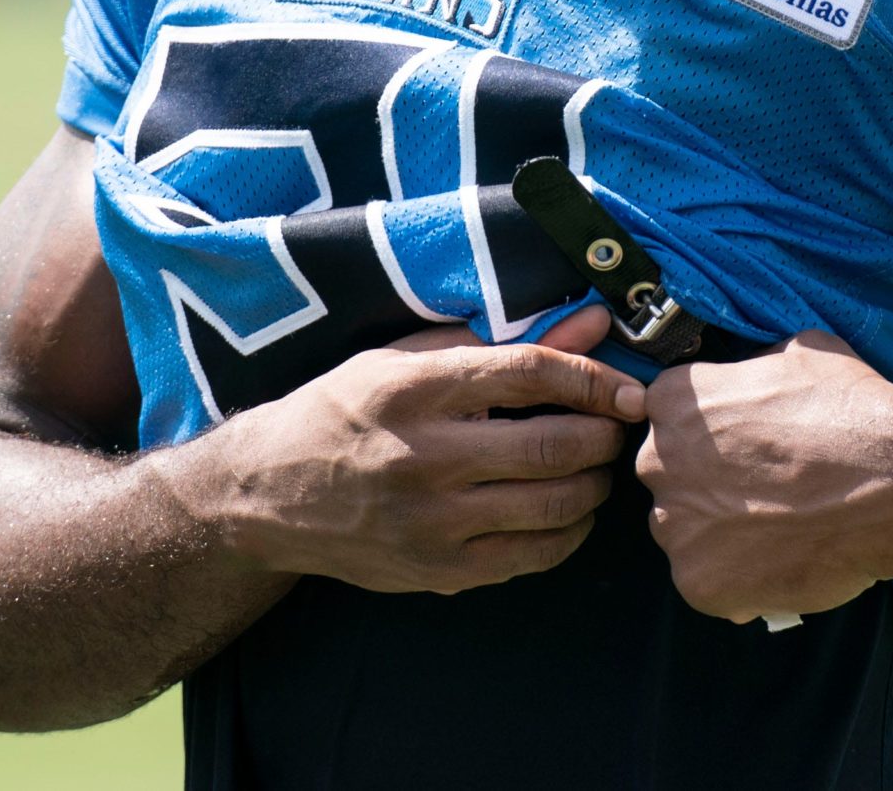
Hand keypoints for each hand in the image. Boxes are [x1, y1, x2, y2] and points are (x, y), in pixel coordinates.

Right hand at [159, 304, 646, 595]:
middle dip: (604, 435)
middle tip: (615, 426)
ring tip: (596, 465)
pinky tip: (570, 510)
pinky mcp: (438, 572)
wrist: (267, 493)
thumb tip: (595, 320)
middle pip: (552, 446)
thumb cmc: (344, 411)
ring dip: (596, 483)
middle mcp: (423, 457)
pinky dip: (570, 532)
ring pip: (553, 505)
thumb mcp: (407, 357)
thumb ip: (505, 339)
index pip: (530, 373)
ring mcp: (431, 523)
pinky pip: (533, 555)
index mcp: (414, 389)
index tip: (625, 386)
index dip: (594, 378)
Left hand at [635, 330, 892, 622]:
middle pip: (670, 474)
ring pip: (685, 529)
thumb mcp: (798, 353)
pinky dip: (736, 577)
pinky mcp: (698, 582)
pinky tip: (777, 558)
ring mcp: (676, 527)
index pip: (667, 413)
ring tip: (775, 526)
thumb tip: (747, 380)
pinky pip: (706, 579)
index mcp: (676, 401)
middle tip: (761, 487)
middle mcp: (659, 462)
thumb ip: (752, 368)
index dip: (708, 430)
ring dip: (717, 530)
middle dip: (705, 481)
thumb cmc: (852, 411)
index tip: (742, 442)